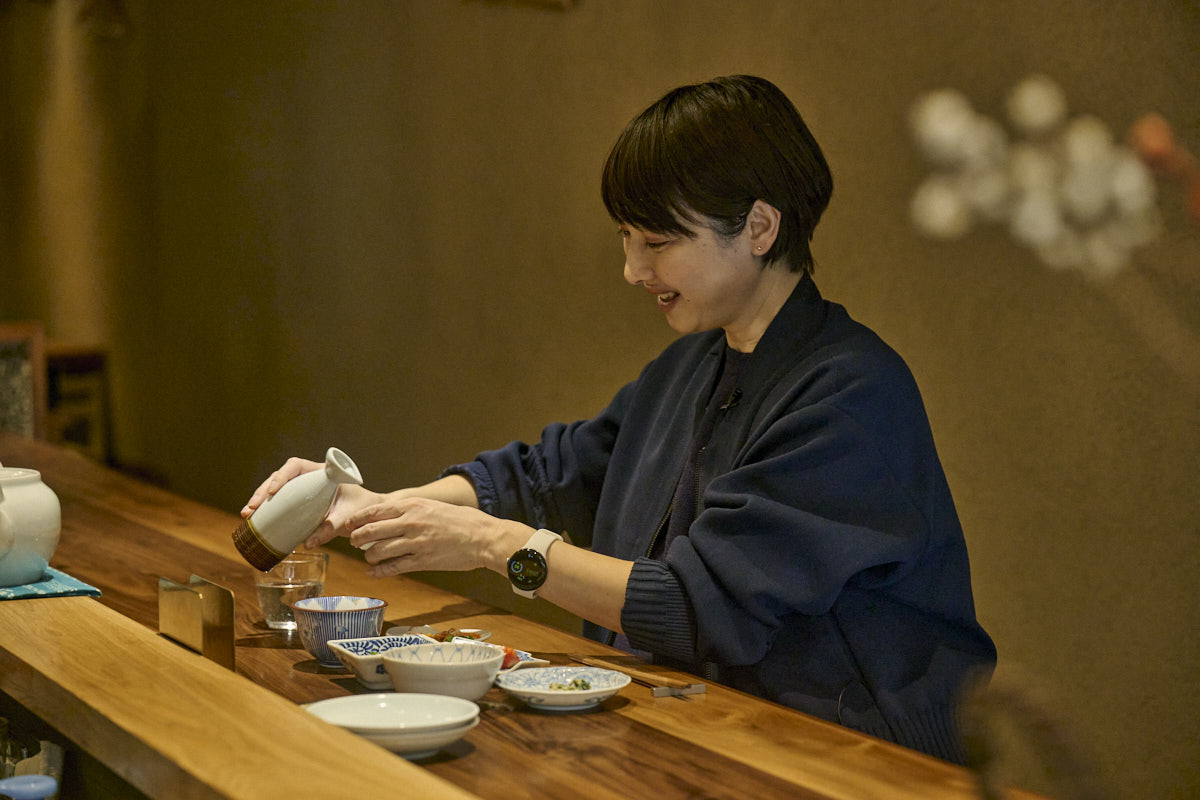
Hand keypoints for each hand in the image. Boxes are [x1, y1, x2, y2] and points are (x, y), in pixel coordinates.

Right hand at [240, 457, 380, 548]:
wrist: (369, 513)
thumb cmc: (361, 509)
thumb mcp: (348, 517)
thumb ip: (331, 528)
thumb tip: (308, 543)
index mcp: (323, 472)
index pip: (296, 465)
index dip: (282, 475)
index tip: (274, 491)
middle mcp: (309, 477)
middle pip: (280, 477)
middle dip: (263, 491)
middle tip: (252, 508)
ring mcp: (302, 489)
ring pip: (276, 489)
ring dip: (260, 500)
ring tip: (247, 515)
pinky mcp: (299, 502)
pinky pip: (280, 502)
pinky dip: (267, 510)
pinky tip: (254, 521)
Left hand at [344, 496, 528, 578]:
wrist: (484, 537)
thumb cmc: (462, 520)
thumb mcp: (433, 506)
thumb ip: (411, 510)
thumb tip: (388, 516)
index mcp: (413, 506)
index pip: (374, 511)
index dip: (357, 520)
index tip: (349, 526)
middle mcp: (410, 523)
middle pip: (371, 531)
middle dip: (357, 539)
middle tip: (354, 542)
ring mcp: (416, 543)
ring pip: (378, 551)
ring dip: (369, 556)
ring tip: (369, 557)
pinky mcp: (422, 562)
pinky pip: (393, 567)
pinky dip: (379, 571)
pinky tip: (373, 572)